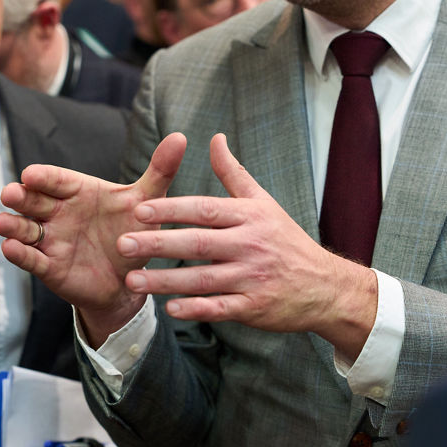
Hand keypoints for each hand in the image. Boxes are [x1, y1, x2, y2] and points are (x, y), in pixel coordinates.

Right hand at [0, 132, 186, 344]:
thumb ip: (160, 171)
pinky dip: (20, 254)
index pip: (57, 179)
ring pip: (25, 229)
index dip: (44, 177)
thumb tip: (181, 137)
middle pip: (34, 201)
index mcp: (78, 191)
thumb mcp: (147, 202)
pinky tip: (11, 248)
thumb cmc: (134, 232)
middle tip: (11, 193)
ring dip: (13, 225)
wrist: (131, 280)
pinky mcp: (49, 267)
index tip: (31, 174)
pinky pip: (32, 259)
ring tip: (4, 223)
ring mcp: (51, 239)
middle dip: (21, 197)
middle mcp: (59, 212)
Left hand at [117, 134, 377, 356]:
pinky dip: (195, 309)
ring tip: (131, 281)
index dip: (170, 209)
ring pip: (202, 279)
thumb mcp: (263, 202)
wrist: (325, 286)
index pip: (203, 210)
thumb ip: (232, 173)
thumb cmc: (285, 240)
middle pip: (197, 243)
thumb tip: (214, 138)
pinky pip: (220, 308)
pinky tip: (169, 308)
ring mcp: (252, 278)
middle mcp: (249, 245)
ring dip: (165, 281)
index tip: (138, 210)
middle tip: (121, 245)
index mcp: (248, 216)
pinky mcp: (254, 307)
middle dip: (157, 244)